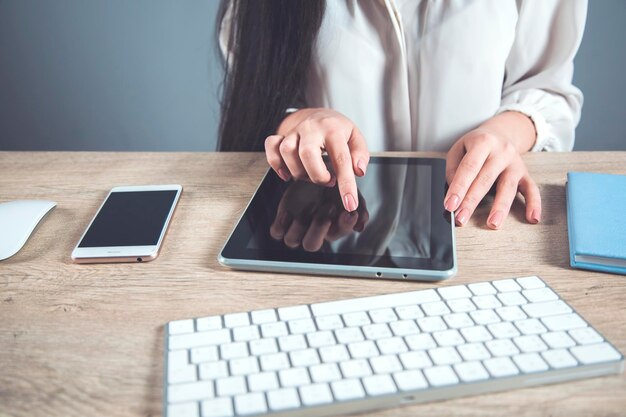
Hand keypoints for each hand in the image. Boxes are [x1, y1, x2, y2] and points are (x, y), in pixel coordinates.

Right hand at [264, 108, 369, 211]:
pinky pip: (271, 147)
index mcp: (333, 129)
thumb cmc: (337, 129)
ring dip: (298, 171)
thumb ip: (360, 153)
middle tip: (328, 180)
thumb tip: (358, 171)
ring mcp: (294, 131)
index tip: (350, 203)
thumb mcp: (355, 137)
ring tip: (310, 175)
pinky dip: (276, 163)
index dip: (346, 184)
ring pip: (287, 151)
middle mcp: (312, 128)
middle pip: (307, 154)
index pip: (341, 159)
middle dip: (317, 175)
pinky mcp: (282, 136)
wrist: (317, 114)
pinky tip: (287, 174)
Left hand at [269, 181, 368, 251]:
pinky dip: (281, 224)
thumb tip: (360, 226)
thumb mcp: (351, 192)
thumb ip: (360, 207)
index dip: (345, 225)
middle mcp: (314, 230)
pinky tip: (289, 211)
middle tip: (329, 206)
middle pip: (311, 245)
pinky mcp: (284, 218)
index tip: (350, 211)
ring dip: (299, 226)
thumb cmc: (334, 183)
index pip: (339, 234)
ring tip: (310, 205)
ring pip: (292, 241)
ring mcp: (297, 226)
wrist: (316, 168)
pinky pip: (277, 232)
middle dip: (319, 227)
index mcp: (332, 227)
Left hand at [444, 111, 540, 228]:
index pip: (469, 168)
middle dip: (472, 201)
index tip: (450, 205)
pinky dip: (534, 204)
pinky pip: (532, 189)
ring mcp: (515, 163)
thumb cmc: (476, 145)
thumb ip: (453, 169)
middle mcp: (502, 151)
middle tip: (461, 218)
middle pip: (486, 179)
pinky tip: (532, 218)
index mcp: (483, 142)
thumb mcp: (459, 148)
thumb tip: (456, 194)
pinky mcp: (525, 173)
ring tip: (493, 224)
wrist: (500, 134)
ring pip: (508, 186)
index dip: (459, 187)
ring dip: (500, 207)